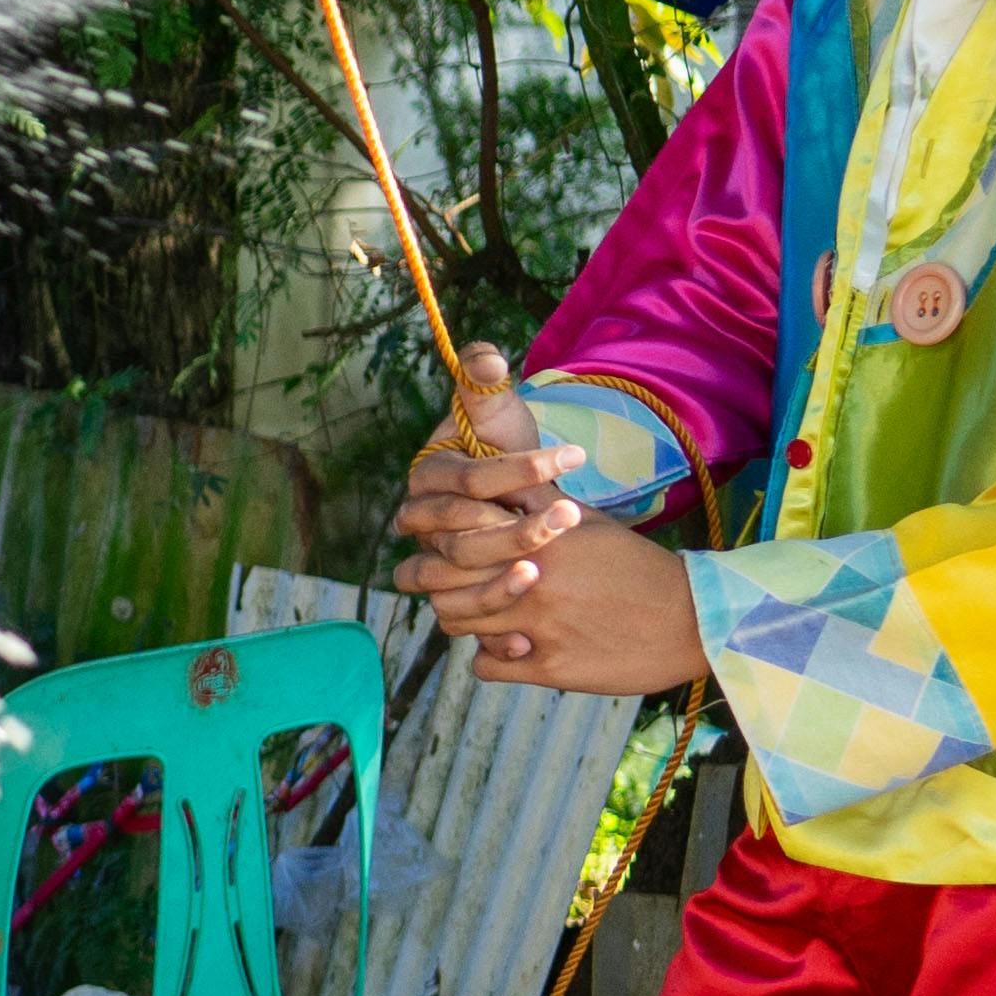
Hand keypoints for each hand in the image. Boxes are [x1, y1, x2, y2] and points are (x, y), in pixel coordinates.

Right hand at [389, 343, 594, 624]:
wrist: (514, 497)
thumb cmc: (505, 449)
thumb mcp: (500, 415)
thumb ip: (485, 385)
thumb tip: (483, 356)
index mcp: (427, 480)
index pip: (470, 479)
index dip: (521, 469)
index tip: (574, 456)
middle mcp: (421, 527)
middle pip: (460, 536)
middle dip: (518, 528)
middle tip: (572, 514)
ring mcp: (434, 568)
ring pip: (452, 586)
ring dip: (499, 582)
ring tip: (547, 569)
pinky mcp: (455, 602)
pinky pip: (459, 626)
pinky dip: (489, 636)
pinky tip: (528, 639)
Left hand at [425, 509, 708, 692]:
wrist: (693, 618)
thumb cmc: (639, 566)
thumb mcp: (589, 524)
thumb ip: (538, 502)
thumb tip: (496, 476)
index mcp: (538, 540)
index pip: (457, 535)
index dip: (444, 540)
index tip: (451, 544)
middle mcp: (531, 581)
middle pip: (443, 581)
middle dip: (440, 581)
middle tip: (455, 583)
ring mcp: (537, 627)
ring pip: (456, 623)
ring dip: (464, 619)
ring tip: (484, 615)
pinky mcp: (549, 667)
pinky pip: (484, 665)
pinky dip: (489, 658)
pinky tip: (509, 648)